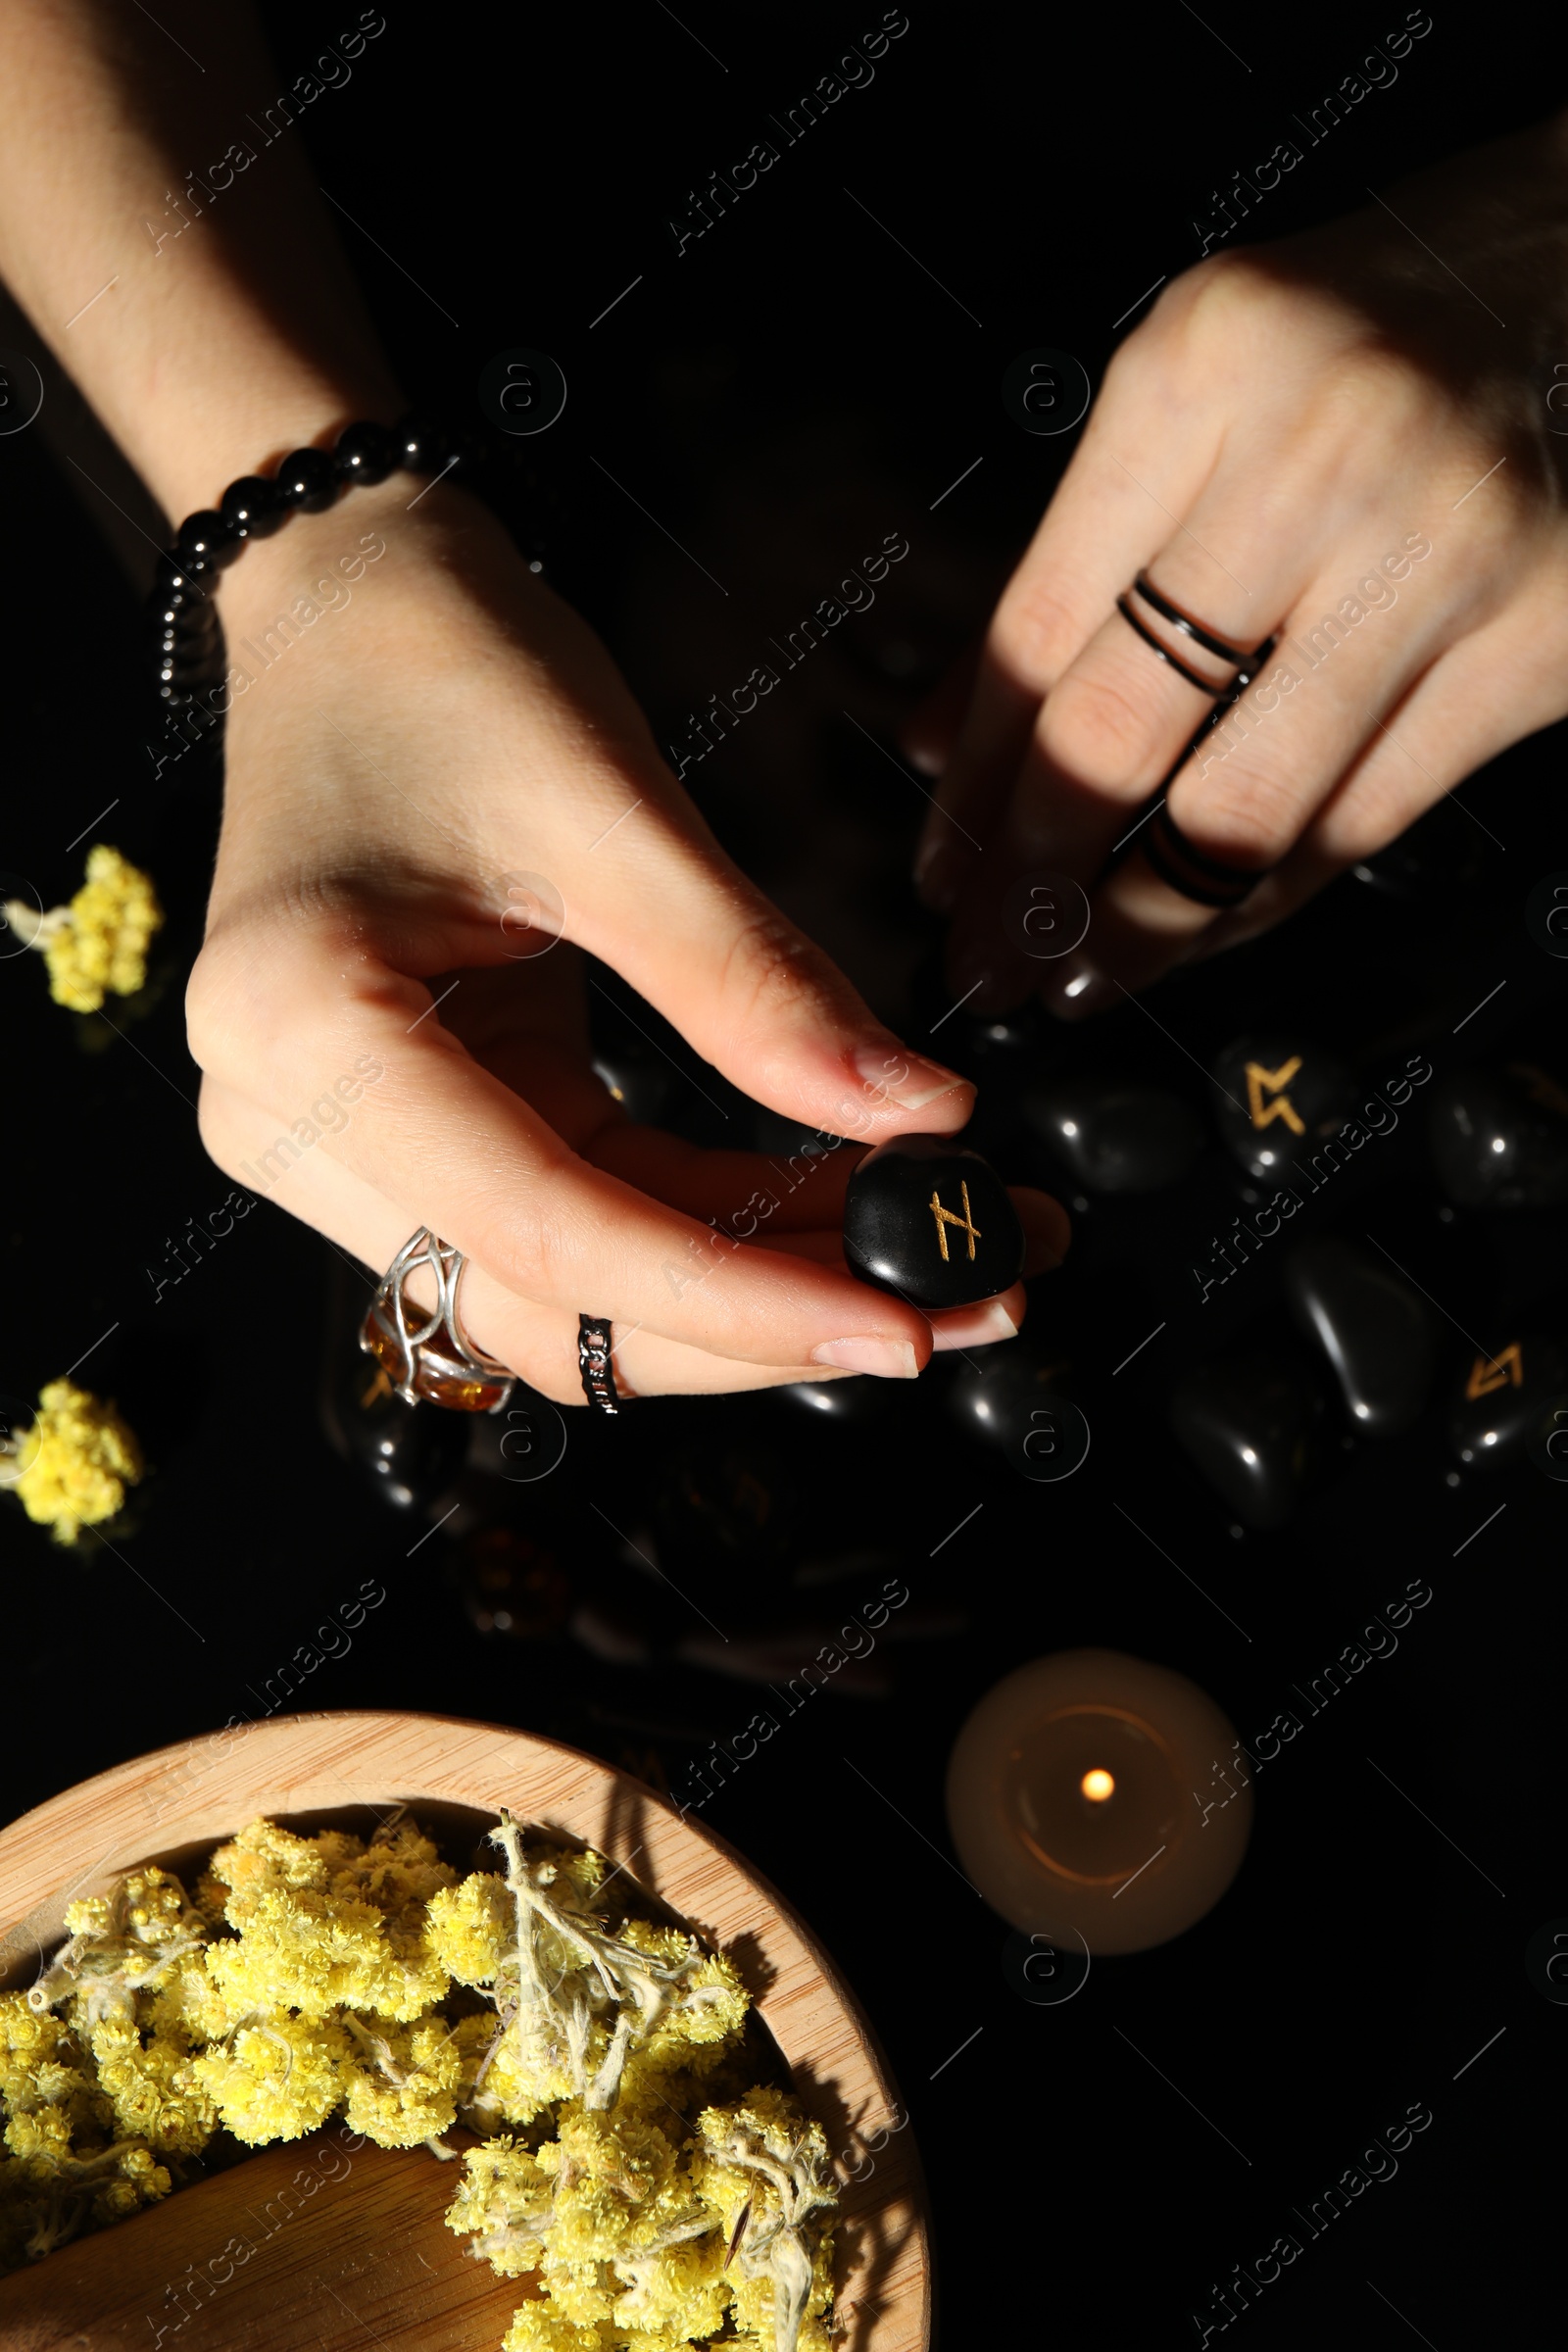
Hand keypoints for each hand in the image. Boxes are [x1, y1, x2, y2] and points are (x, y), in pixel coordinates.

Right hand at [189, 478, 1067, 1401]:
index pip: (545, 1232)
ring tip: (938, 1257)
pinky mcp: (424, 1135)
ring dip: (756, 1295)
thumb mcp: (607, 807)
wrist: (345, 612)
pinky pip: (584, 1225)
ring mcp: (349, 1144)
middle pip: (558, 1306)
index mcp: (302, 1033)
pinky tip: (846, 1213)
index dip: (738, 1297)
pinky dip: (717, 1233)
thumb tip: (918, 1117)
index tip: (902, 1319)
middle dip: (769, 1320)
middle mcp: (292, 1122)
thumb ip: (754, 982)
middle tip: (967, 1298)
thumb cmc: (436, 665)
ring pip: (577, 1294)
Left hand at [912, 117, 1567, 1013]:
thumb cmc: (1389, 325)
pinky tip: (1206, 933)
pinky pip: (1366, 819)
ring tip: (1079, 974)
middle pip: (1123, 731)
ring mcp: (1445, 553)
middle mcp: (1322, 455)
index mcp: (1204, 368)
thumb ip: (1077, 553)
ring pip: (1244, 808)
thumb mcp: (1205, 376)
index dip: (972, 780)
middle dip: (1031, 879)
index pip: (1041, 627)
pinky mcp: (1543, 643)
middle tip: (984, 958)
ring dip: (1142, 925)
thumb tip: (944, 736)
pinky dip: (1266, 898)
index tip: (937, 867)